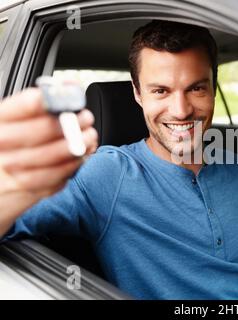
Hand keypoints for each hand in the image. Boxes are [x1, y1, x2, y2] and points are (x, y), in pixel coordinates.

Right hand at [0, 88, 97, 225]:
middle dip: (68, 124)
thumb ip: (41, 104)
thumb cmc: (9, 149)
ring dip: (75, 146)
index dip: (42, 102)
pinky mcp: (24, 190)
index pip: (15, 108)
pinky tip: (81, 157)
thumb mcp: (15, 123)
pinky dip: (72, 166)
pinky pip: (53, 179)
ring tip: (89, 137)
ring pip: (49, 158)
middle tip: (86, 118)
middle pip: (37, 133)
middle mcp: (0, 146)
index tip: (65, 96)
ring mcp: (11, 170)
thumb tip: (70, 84)